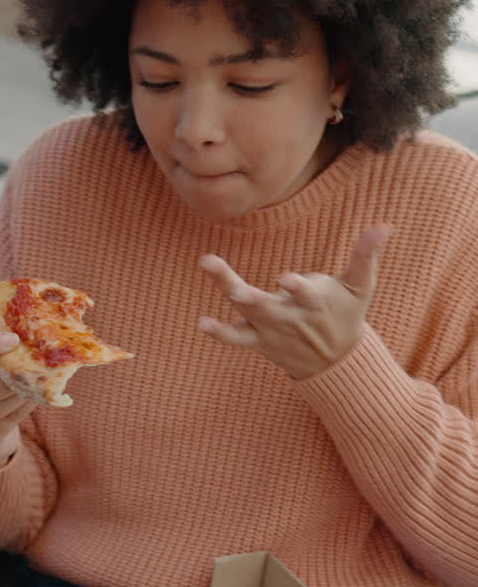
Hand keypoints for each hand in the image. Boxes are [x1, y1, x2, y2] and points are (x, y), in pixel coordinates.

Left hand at [197, 225, 391, 379]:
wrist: (337, 361)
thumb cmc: (346, 313)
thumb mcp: (361, 286)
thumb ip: (367, 255)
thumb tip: (385, 225)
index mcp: (314, 302)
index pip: (307, 294)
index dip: (298, 287)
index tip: (286, 279)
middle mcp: (289, 317)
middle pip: (265, 306)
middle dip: (249, 298)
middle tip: (233, 291)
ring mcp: (271, 331)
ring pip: (246, 318)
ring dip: (227, 314)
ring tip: (206, 310)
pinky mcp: (258, 341)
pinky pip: (236, 338)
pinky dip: (220, 333)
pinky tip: (202, 322)